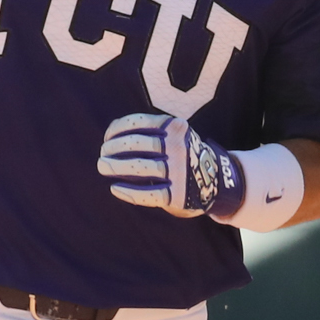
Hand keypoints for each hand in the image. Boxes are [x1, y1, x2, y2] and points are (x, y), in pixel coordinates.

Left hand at [97, 111, 243, 218]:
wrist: (217, 181)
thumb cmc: (183, 155)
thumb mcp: (174, 135)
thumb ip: (150, 131)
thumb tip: (111, 133)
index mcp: (175, 127)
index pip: (139, 123)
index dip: (117, 130)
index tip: (106, 138)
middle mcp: (179, 148)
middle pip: (138, 145)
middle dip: (114, 148)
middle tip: (102, 155)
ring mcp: (180, 172)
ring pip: (141, 168)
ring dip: (117, 166)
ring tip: (103, 167)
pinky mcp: (179, 195)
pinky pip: (149, 194)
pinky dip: (129, 192)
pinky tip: (115, 189)